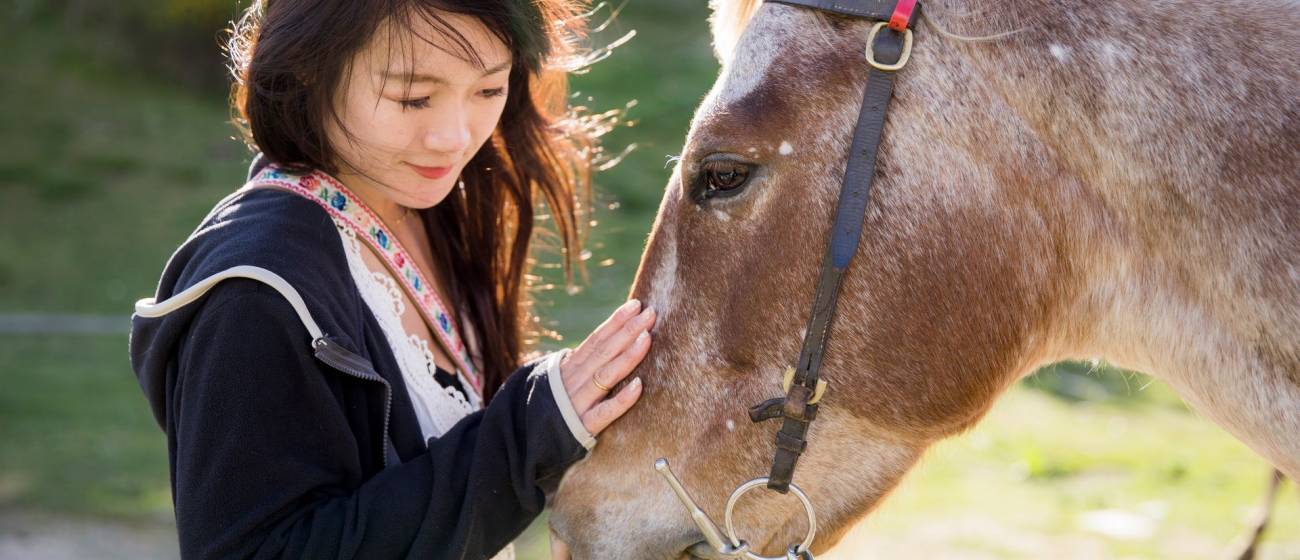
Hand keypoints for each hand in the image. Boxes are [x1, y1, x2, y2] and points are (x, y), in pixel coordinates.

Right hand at [559, 299, 654, 434]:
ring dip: (627, 356)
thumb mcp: (562, 378)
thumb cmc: (553, 405)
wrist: (525, 437)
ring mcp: (578, 402)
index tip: (636, 304)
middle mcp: (574, 380)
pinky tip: (639, 386)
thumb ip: (583, 362)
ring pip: (606, 375)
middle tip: (650, 314)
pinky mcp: (583, 426)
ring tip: (647, 338)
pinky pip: (605, 412)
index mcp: (570, 367)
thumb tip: (610, 340)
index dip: (616, 321)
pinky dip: (622, 400)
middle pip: (604, 351)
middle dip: (627, 331)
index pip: (596, 339)